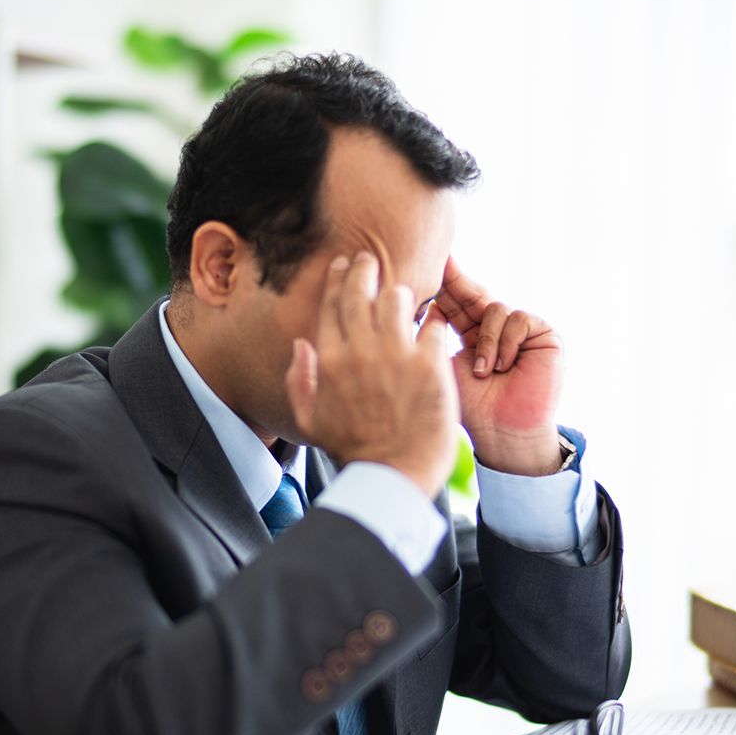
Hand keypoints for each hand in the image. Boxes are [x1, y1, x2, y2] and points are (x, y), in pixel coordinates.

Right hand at [285, 252, 457, 496]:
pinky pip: (433, 326)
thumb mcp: (309, 420)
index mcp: (329, 361)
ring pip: (398, 298)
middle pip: (362, 292)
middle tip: (371, 260)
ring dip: (401, 294)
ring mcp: (395, 356)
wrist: (392, 474)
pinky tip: (435, 323)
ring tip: (405, 296)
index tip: (344, 266)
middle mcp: (360, 351)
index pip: (332, 305)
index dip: (338, 279)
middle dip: (366, 269)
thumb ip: (299, 380)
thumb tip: (301, 344)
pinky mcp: (429, 365)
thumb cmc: (352, 451)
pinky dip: (434, 323)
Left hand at [435, 257, 562, 476]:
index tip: (425, 264)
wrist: (504, 433)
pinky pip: (518, 319)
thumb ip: (435, 337)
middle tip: (444, 265)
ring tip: (484, 372)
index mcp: (470, 334)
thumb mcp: (446, 366)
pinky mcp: (543, 333)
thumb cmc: (473, 407)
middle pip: (474, 293)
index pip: (453, 303)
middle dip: (457, 282)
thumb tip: (420, 302)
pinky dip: (506, 342)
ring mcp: (520, 329)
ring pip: (494, 308)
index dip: (441, 286)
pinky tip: (504, 366)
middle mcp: (495, 327)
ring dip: (485, 340)